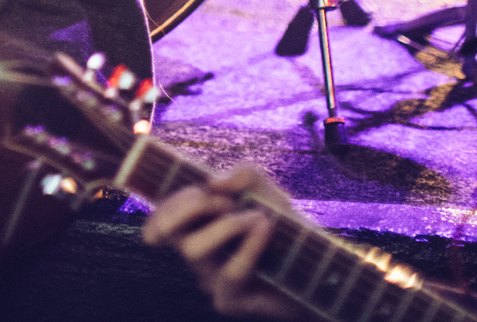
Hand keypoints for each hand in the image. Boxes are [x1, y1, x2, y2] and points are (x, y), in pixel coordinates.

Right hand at [140, 166, 303, 317]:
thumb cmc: (285, 227)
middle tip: (224, 201)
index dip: (165, 204)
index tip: (199, 188)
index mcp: (196, 225)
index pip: (159, 217)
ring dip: (226, 225)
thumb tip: (213, 183)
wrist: (316, 268)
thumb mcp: (268, 192)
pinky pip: (230, 272)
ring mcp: (209, 278)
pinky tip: (266, 230)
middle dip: (189, 206)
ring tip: (258, 218)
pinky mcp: (228, 300)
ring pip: (194, 249)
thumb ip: (245, 175)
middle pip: (164, 231)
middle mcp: (196, 252)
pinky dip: (249, 246)